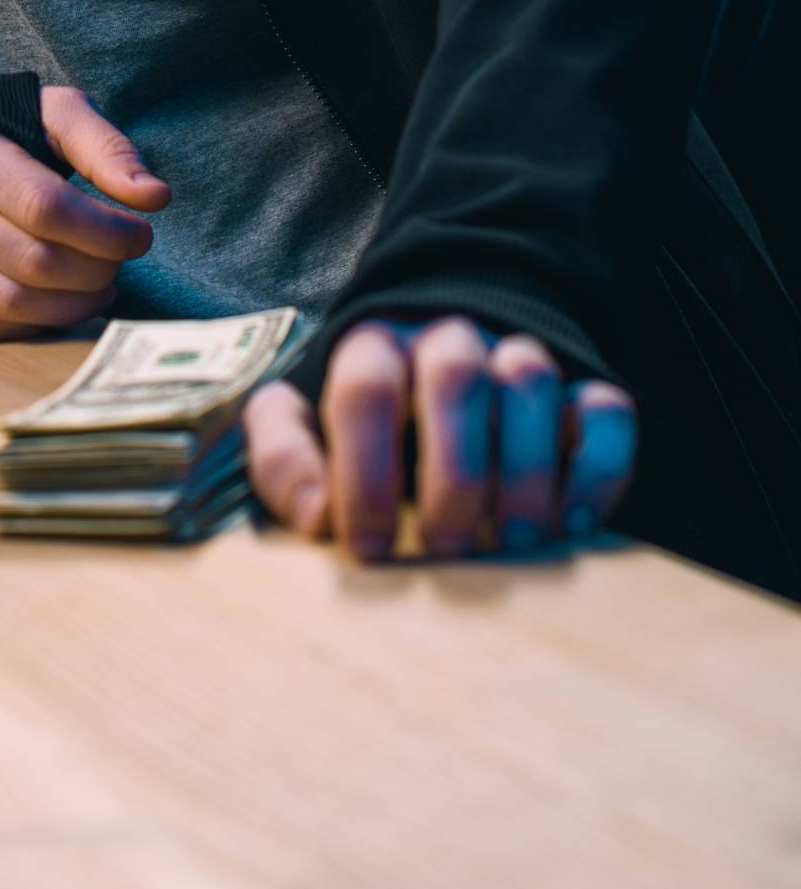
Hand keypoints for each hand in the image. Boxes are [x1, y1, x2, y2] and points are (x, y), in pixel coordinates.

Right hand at [0, 84, 170, 341]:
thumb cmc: (0, 129)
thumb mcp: (51, 113)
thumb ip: (104, 147)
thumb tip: (155, 196)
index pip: (43, 206)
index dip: (104, 230)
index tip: (140, 234)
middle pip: (33, 261)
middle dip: (96, 268)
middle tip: (120, 258)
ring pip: (11, 302)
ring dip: (74, 304)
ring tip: (103, 284)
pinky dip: (36, 325)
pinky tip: (63, 303)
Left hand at [241, 313, 637, 561]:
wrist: (438, 356)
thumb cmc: (367, 418)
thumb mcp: (306, 425)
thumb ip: (283, 457)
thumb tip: (313, 515)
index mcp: (374, 346)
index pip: (365, 389)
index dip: (364, 471)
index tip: (367, 547)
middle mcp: (448, 342)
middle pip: (454, 378)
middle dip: (451, 471)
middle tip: (445, 546)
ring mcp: (517, 356)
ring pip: (529, 381)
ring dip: (524, 467)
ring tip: (512, 539)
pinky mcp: (580, 386)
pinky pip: (604, 409)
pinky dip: (597, 466)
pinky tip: (574, 521)